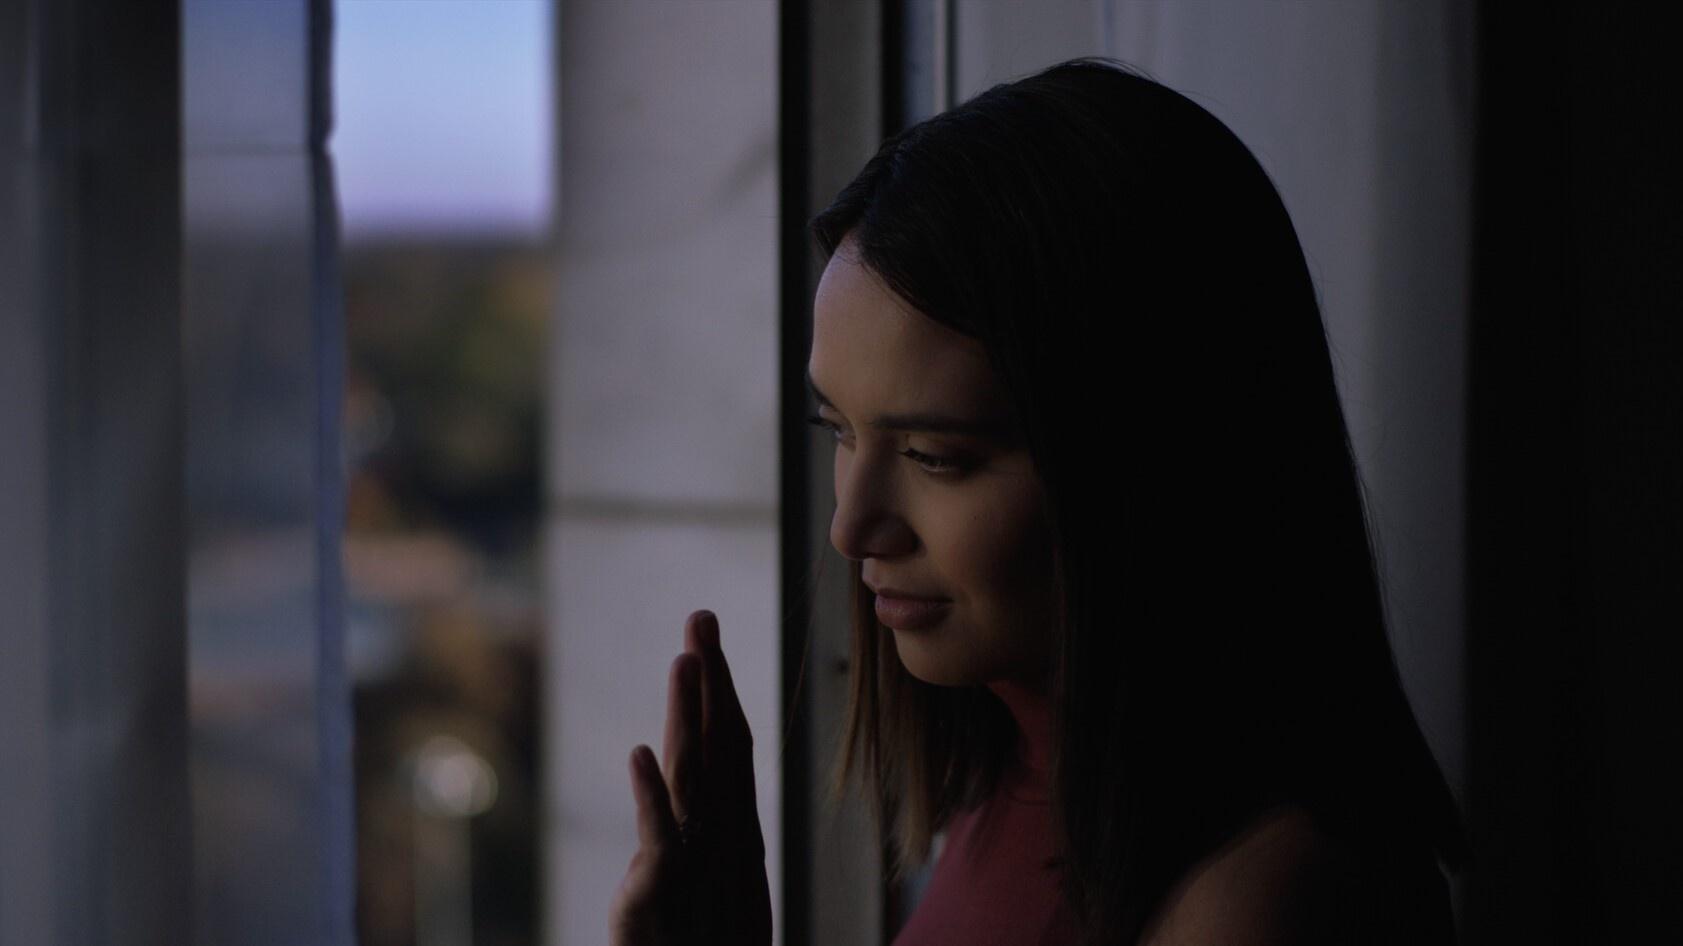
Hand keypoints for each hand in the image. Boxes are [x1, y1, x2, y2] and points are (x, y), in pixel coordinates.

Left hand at [610, 610, 773, 945]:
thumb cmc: (712, 945)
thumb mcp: (718, 882)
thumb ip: (709, 832)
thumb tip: (687, 781)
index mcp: (737, 828)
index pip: (731, 743)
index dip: (719, 688)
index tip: (707, 639)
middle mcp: (724, 835)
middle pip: (718, 743)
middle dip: (710, 678)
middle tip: (702, 618)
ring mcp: (697, 859)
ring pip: (693, 774)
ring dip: (689, 714)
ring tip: (684, 660)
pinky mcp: (660, 889)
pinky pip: (658, 835)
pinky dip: (651, 794)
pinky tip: (640, 753)